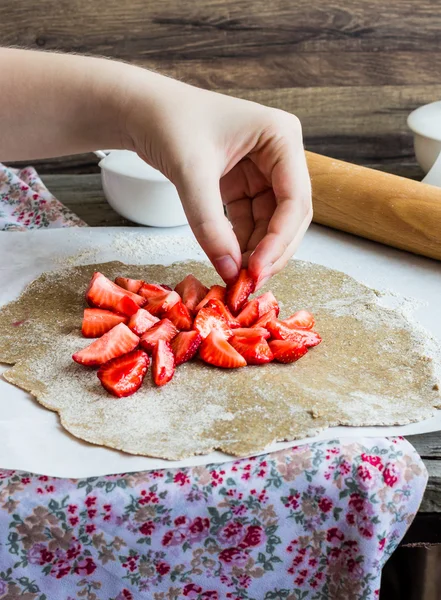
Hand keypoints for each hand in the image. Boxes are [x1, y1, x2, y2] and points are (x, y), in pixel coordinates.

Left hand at [122, 74, 311, 286]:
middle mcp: (280, 154)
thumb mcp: (191, 173)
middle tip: (249, 283)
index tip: (256, 271)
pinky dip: (241, 243)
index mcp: (281, 136)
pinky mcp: (243, 184)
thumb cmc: (166, 122)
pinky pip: (250, 221)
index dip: (279, 240)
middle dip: (271, 251)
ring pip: (271, 223)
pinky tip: (228, 262)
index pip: (294, 200)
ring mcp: (263, 170)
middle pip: (289, 215)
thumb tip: (230, 270)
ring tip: (236, 278)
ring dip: (256, 251)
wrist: (139, 110)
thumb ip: (210, 224)